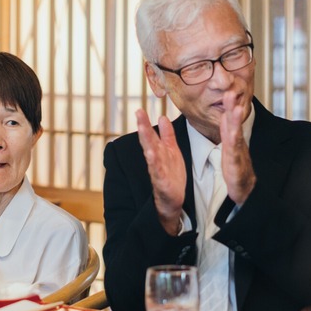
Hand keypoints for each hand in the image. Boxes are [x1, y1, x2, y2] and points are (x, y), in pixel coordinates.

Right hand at [135, 109, 186, 234]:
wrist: (172, 200)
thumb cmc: (171, 176)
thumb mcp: (171, 151)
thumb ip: (167, 135)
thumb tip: (163, 116)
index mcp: (159, 151)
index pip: (150, 134)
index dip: (145, 122)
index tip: (139, 109)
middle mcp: (156, 159)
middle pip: (148, 141)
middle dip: (143, 127)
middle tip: (138, 113)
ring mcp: (157, 170)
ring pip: (151, 153)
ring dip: (146, 141)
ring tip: (143, 129)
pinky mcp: (162, 182)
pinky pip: (157, 170)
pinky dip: (154, 162)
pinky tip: (151, 153)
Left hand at [218, 90, 255, 204]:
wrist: (244, 188)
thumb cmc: (236, 167)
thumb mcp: (229, 146)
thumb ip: (227, 130)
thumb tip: (225, 114)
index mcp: (233, 138)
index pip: (230, 118)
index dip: (229, 104)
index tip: (228, 88)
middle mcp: (237, 143)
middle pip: (235, 122)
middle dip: (233, 107)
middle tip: (231, 91)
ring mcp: (237, 152)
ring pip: (236, 134)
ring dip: (236, 121)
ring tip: (237, 107)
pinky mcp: (235, 163)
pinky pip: (234, 151)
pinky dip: (234, 141)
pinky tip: (233, 133)